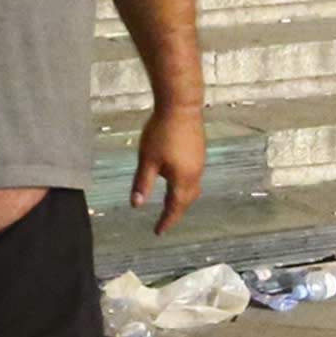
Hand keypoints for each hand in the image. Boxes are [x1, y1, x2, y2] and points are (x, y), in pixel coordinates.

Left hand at [132, 102, 206, 232]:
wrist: (181, 105)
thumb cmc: (162, 132)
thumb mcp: (147, 160)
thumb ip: (142, 183)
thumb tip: (136, 205)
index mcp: (183, 179)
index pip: (175, 207)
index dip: (166, 221)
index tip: (158, 231)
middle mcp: (195, 173)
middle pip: (187, 200)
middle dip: (176, 212)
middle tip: (165, 221)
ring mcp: (199, 161)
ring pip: (192, 188)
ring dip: (182, 199)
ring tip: (171, 204)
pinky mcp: (198, 151)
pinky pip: (193, 176)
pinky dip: (185, 186)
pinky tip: (176, 180)